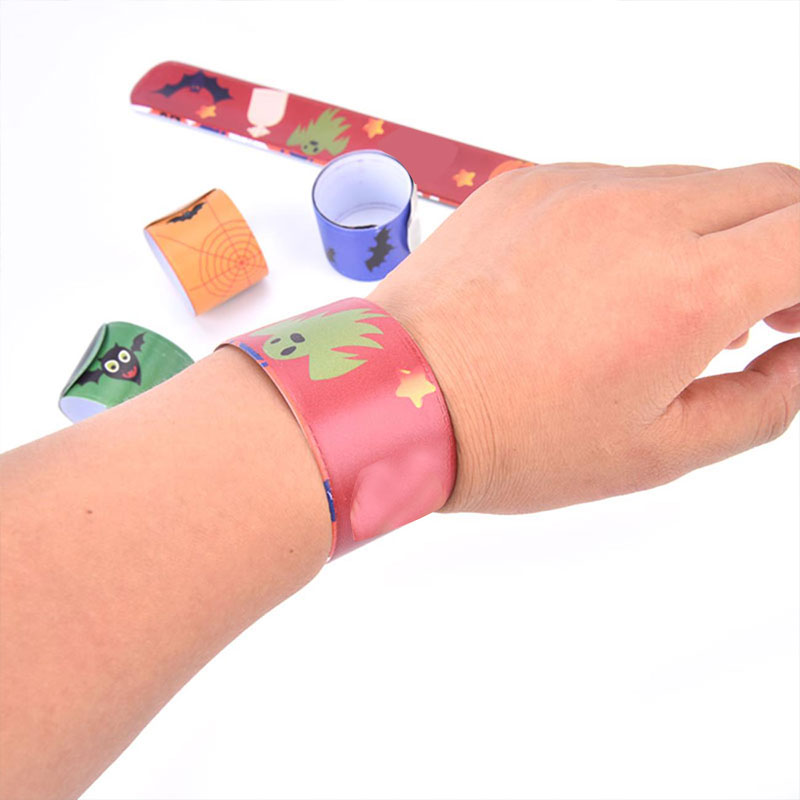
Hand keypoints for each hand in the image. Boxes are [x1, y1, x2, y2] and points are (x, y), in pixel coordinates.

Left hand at [370, 162, 799, 512]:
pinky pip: (614, 185)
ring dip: (707, 235)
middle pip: (769, 190)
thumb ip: (762, 402)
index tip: (793, 316)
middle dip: (784, 245)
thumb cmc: (513, 438)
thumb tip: (797, 354)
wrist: (398, 400)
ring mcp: (577, 189)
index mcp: (685, 289)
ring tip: (667, 307)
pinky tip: (600, 284)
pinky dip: (635, 224)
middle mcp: (638, 216)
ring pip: (690, 185)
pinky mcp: (530, 183)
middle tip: (760, 310)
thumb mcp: (657, 452)